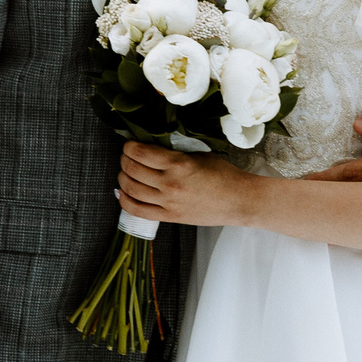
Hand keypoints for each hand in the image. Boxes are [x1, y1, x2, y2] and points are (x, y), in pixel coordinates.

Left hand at [118, 143, 260, 228]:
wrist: (238, 201)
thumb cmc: (224, 175)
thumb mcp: (199, 155)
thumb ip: (175, 153)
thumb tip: (153, 148)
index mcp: (178, 164)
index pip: (141, 152)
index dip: (129, 146)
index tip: (129, 144)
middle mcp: (170, 183)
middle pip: (132, 170)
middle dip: (124, 160)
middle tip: (126, 156)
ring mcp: (168, 202)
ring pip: (132, 189)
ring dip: (122, 178)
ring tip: (124, 173)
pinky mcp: (170, 217)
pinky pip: (138, 211)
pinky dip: (125, 201)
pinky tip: (122, 193)